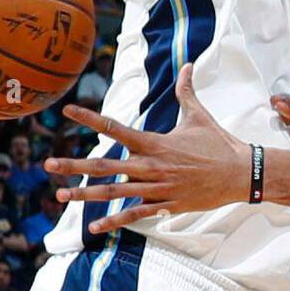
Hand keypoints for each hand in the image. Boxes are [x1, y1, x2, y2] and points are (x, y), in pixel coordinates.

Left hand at [47, 64, 253, 232]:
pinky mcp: (166, 205)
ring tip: (61, 195)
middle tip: (49, 164)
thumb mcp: (199, 115)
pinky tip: (94, 226)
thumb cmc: (219, 143)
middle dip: (75, 165)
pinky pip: (135, 214)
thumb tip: (188, 64)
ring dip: (86, 194)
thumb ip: (186, 91)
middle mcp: (151, 166)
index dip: (90, 119)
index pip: (115, 128)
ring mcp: (157, 188)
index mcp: (155, 142)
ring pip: (114, 192)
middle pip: (105, 165)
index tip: (68, 111)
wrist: (240, 173)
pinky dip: (114, 220)